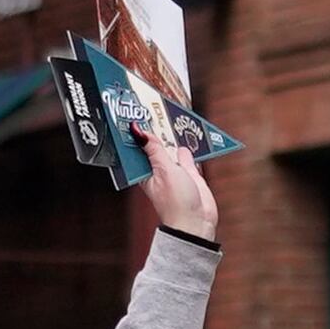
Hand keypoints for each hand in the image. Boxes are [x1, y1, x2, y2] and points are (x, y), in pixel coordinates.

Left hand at [142, 124, 216, 244]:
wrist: (196, 222)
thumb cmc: (175, 202)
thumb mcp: (163, 170)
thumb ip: (154, 149)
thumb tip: (138, 131)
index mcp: (144, 170)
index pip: (136, 146)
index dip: (135, 131)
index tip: (133, 112)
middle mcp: (157, 169)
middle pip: (154, 144)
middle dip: (155, 129)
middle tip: (153, 106)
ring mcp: (174, 170)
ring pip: (171, 147)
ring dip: (172, 135)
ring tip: (170, 112)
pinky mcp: (190, 173)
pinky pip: (187, 154)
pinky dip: (188, 144)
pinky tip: (188, 131)